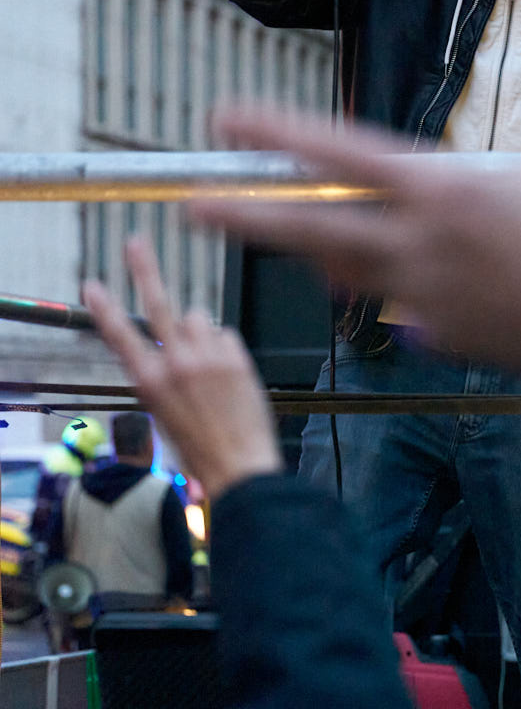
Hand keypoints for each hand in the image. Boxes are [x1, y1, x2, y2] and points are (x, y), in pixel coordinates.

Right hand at [83, 236, 282, 500]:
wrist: (239, 466)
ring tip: (207, 366)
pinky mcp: (236, 357)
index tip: (93, 285)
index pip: (120, 337)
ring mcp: (208, 357)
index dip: (105, 309)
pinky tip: (228, 375)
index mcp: (150, 382)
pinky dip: (223, 348)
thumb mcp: (164, 414)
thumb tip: (175, 346)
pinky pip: (225, 335)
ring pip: (199, 319)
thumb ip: (164, 375)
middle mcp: (176, 364)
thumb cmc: (199, 448)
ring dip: (199, 333)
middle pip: (158, 304)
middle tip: (136, 243)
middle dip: (144, 269)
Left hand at [190, 106, 520, 438]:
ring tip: (290, 231)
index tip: (227, 119)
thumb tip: (426, 201)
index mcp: (439, 189)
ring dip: (316, 250)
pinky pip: (404, 305)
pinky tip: (454, 279)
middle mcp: (416, 241)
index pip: (337, 153)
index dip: (277, 132)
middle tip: (192, 206)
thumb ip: (464, 188)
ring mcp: (421, 296)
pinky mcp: (437, 335)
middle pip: (310, 228)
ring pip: (345, 271)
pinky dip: (406, 288)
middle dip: (245, 216)